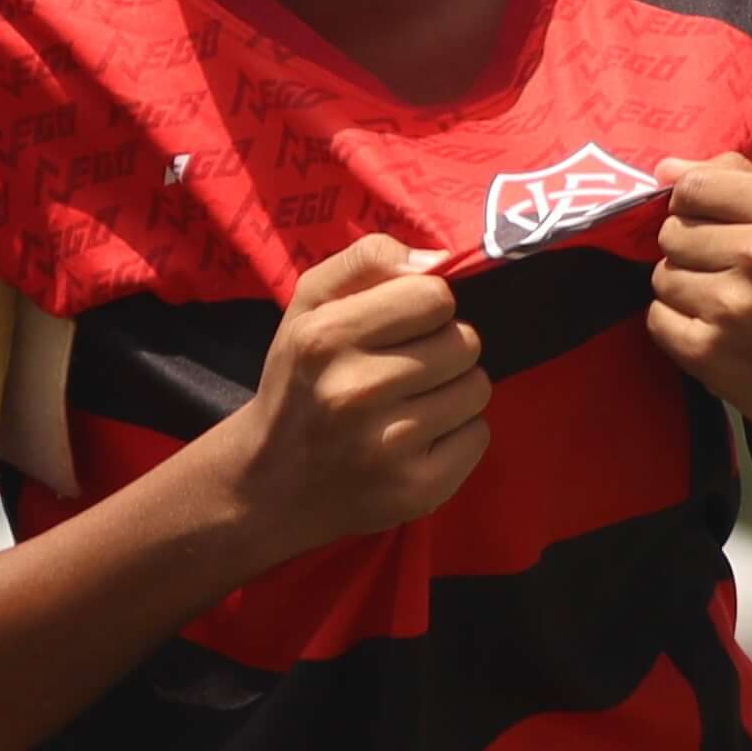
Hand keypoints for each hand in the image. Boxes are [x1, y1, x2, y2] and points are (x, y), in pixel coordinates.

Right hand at [223, 234, 490, 549]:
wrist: (271, 485)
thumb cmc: (300, 381)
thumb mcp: (309, 306)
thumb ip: (367, 260)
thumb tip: (437, 261)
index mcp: (327, 338)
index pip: (435, 297)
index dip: (427, 308)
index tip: (405, 327)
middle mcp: (357, 392)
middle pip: (465, 343)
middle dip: (444, 350)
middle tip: (408, 370)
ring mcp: (390, 446)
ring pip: (477, 389)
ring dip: (453, 392)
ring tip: (412, 405)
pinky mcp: (418, 489)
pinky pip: (479, 436)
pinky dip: (457, 436)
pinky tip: (417, 442)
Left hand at [641, 154, 751, 480]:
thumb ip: (746, 188)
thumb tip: (666, 166)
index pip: (695, 186)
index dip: (697, 205)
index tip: (718, 224)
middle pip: (674, 232)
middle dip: (695, 249)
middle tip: (735, 274)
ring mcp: (734, 307)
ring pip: (664, 276)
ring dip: (688, 288)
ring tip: (733, 306)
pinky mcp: (712, 355)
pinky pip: (659, 321)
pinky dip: (680, 326)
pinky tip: (721, 334)